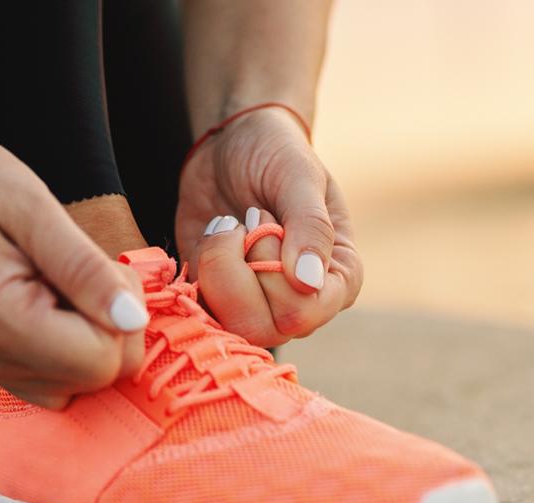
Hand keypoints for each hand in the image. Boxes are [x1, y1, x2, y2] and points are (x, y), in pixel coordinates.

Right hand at [0, 128, 146, 407]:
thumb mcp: (29, 205)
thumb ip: (84, 267)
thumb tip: (135, 318)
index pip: (102, 361)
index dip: (123, 314)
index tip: (99, 264)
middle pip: (95, 379)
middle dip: (110, 325)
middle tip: (83, 266)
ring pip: (75, 384)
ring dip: (87, 335)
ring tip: (58, 277)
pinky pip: (47, 379)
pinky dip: (63, 345)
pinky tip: (45, 297)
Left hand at [176, 108, 362, 346]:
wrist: (234, 143)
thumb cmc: (277, 154)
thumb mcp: (299, 176)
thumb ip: (310, 225)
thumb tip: (308, 283)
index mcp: (338, 279)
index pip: (302, 312)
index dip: (271, 270)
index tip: (265, 219)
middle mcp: (302, 303)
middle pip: (260, 328)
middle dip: (236, 268)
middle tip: (242, 222)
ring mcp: (259, 307)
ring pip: (224, 324)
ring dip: (213, 265)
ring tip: (226, 227)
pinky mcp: (219, 300)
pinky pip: (197, 309)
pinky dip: (195, 269)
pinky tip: (212, 236)